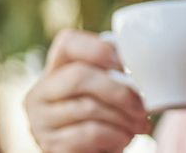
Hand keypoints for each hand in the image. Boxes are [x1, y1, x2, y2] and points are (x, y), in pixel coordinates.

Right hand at [24, 29, 152, 152]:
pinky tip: (123, 138)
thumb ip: (115, 73)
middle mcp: (40, 93)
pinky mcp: (50, 146)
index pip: (67, 43)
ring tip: (139, 125)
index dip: (95, 48)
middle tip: (142, 106)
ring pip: (88, 108)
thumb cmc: (106, 116)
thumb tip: (144, 64)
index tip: (121, 62)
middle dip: (119, 91)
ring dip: (123, 118)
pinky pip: (89, 134)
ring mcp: (40, 121)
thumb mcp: (108, 90)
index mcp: (56, 70)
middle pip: (79, 76)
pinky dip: (115, 136)